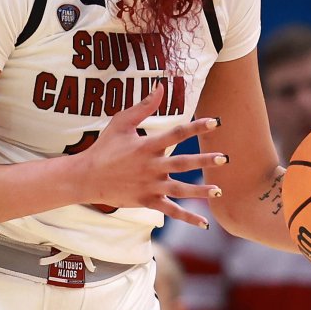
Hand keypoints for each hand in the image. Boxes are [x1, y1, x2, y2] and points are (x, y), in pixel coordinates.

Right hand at [72, 84, 226, 227]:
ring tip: (218, 190)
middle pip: (181, 163)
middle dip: (203, 160)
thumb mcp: (121, 123)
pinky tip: (204, 223)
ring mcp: (149, 186)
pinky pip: (170, 211)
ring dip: (199, 191)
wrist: (87, 177)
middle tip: (224, 158)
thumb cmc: (104, 147)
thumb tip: (160, 87)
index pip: (175, 134)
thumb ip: (143, 107)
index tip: (215, 122)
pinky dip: (187, 217)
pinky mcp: (147, 201)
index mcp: (146, 146)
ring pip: (179, 189)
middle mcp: (150, 167)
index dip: (195, 127)